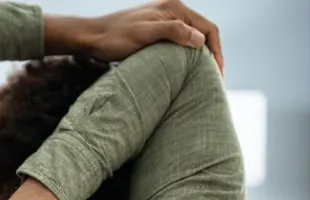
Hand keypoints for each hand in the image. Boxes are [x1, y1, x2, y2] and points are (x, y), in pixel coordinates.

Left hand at [45, 0, 223, 74]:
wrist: (91, 38)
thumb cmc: (115, 38)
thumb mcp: (145, 35)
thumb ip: (173, 32)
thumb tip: (200, 40)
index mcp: (174, 7)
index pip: (209, 29)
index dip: (217, 53)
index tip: (218, 75)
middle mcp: (173, 10)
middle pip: (204, 34)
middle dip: (212, 57)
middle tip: (215, 82)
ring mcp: (165, 20)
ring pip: (193, 40)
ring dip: (201, 58)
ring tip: (204, 80)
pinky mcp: (157, 31)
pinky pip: (181, 44)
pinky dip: (188, 58)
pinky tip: (187, 73)